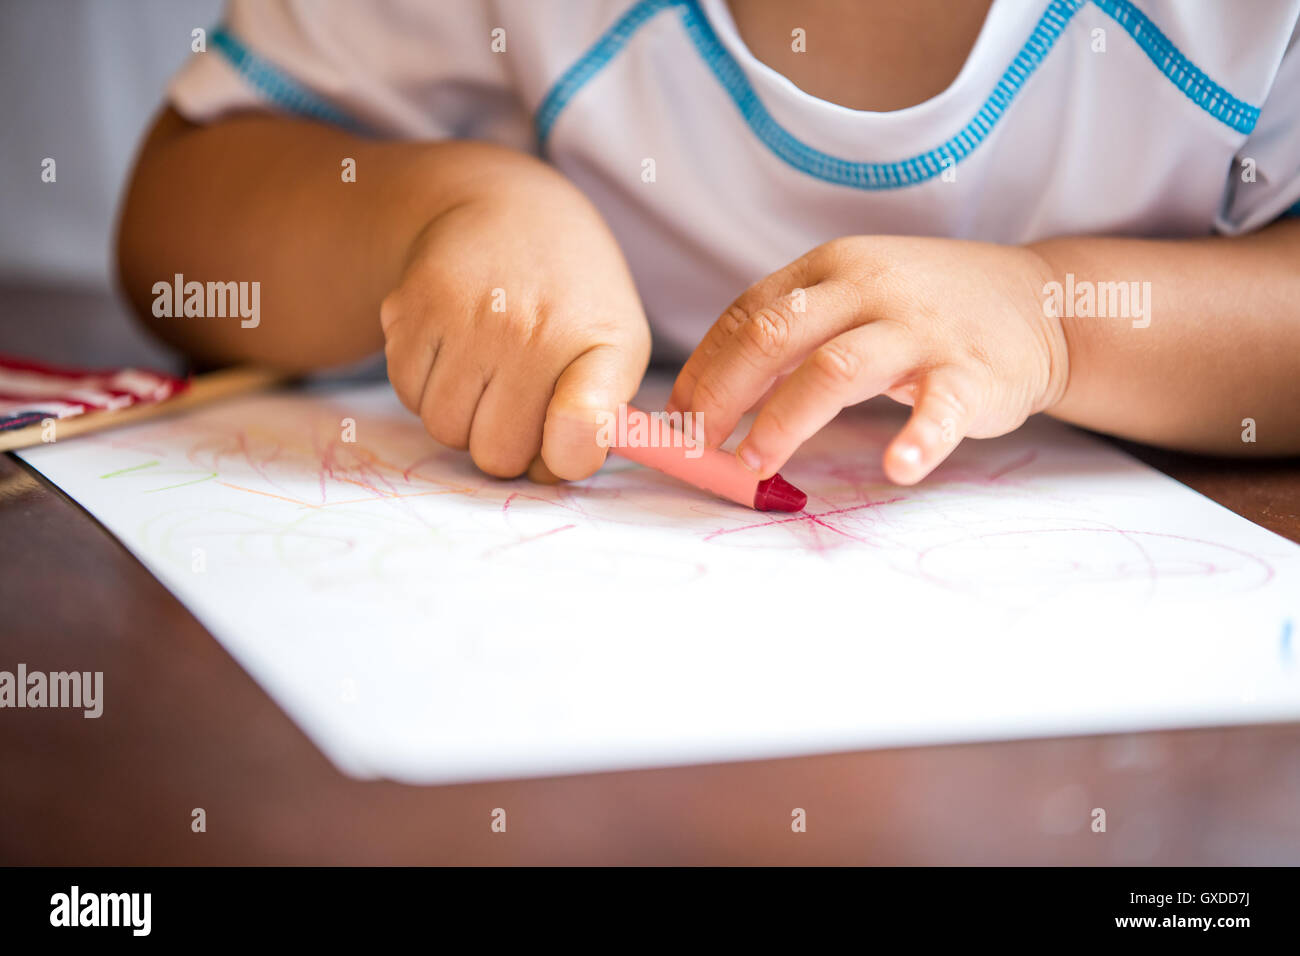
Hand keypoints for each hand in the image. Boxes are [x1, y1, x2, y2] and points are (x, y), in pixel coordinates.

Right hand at [381, 163, 649, 479]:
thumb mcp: (617, 348)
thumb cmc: (571, 302)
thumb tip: (550, 471)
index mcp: (599, 344)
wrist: (508, 211)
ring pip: (445, 431)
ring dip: (463, 417)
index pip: (582, 425)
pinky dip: (426, 388)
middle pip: (497, 455)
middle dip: (506, 442)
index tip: (565, 446)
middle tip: (520, 400)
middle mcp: (533, 330)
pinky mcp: (412, 307)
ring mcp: (468, 317)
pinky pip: (407, 395)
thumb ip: (601, 422)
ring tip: (487, 372)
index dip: (569, 453)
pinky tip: (454, 351)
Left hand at [667, 236, 1069, 483]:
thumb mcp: (854, 297)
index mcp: (831, 268)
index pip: (747, 314)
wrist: (1038, 302)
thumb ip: (792, 334)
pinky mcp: (971, 372)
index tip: (677, 417)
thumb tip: (713, 398)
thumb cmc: (924, 310)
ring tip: (756, 464)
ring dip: (785, 419)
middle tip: (699, 445)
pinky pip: (940, 408)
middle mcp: (869, 287)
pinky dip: (917, 439)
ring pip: (836, 368)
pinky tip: (896, 468)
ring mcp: (921, 328)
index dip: (704, 368)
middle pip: (776, 334)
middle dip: (725, 393)